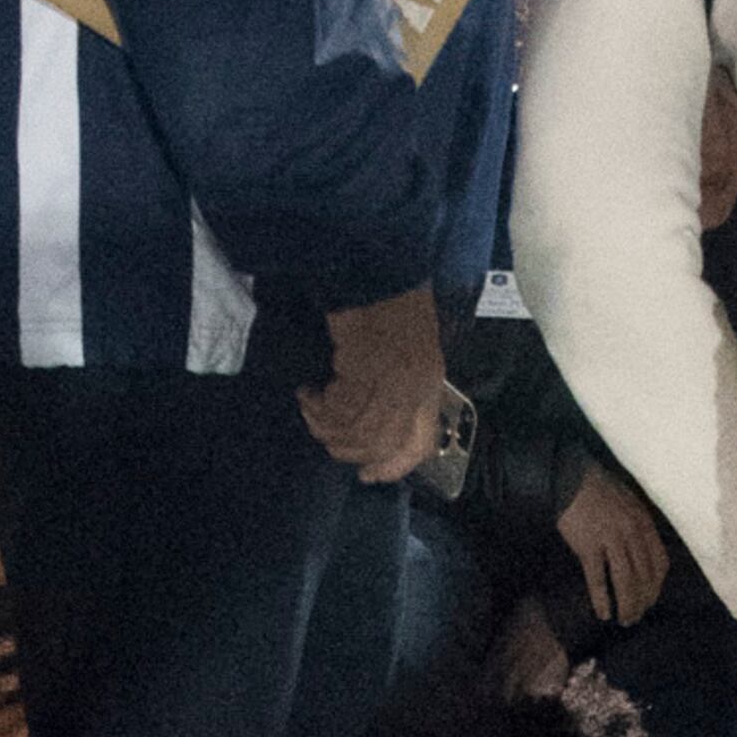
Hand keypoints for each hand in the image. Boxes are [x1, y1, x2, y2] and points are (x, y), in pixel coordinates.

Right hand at [301, 283, 445, 479]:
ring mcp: (394, 379)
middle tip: (325, 432)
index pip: (419, 444)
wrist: (378, 262)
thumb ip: (399, 384)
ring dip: (327, 426)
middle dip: (348, 449)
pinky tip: (306, 391)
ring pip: (357, 431)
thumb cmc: (389, 298)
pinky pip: (338, 407)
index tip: (367, 475)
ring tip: (312, 407)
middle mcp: (416, 387)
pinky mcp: (367, 367)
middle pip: (381, 445)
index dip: (393, 466)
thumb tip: (370, 420)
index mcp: (429, 383)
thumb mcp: (407, 346)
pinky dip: (317, 407)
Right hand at [556, 460, 669, 623]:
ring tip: (624, 621)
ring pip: (625, 582)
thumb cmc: (597, 490)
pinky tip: (603, 614)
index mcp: (644, 523)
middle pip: (644, 577)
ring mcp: (610, 539)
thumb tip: (643, 554)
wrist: (569, 477)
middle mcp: (632, 533)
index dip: (657, 587)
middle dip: (642, 602)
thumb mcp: (628, 504)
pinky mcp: (588, 546)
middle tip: (635, 618)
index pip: (660, 564)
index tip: (650, 601)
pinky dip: (602, 599)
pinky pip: (598, 579)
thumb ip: (638, 527)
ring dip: (627, 606)